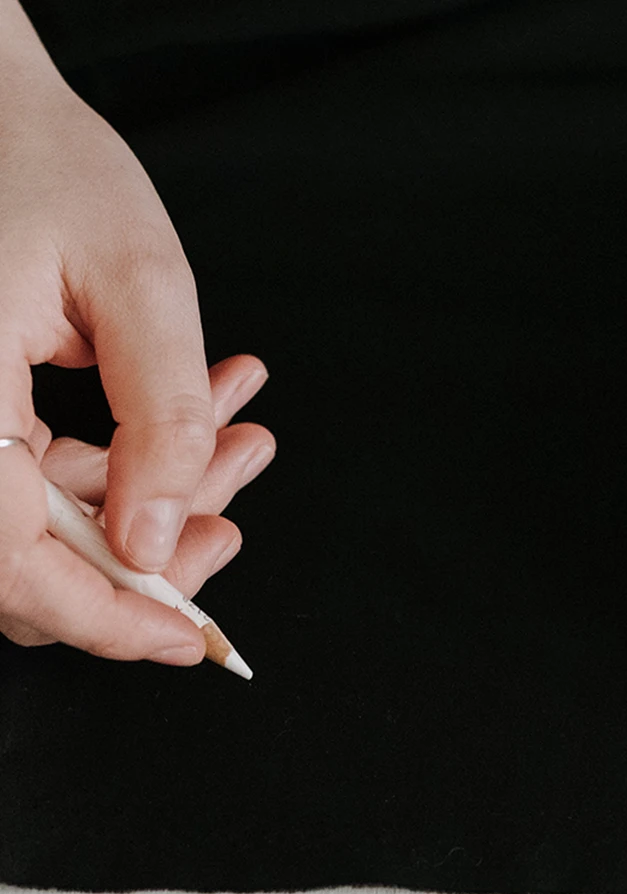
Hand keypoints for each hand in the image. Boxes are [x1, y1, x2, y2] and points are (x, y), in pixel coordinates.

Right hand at [0, 65, 269, 661]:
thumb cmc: (35, 154)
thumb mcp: (135, 278)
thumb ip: (161, 418)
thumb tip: (159, 538)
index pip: (16, 566)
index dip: (107, 619)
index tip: (188, 639)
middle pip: (33, 561)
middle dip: (151, 549)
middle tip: (233, 516)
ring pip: (44, 524)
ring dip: (152, 497)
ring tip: (238, 440)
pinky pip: (34, 476)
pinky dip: (118, 461)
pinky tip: (198, 415)